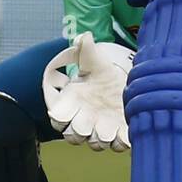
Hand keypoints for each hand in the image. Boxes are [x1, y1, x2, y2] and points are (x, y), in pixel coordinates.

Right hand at [42, 33, 134, 151]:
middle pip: (74, 136)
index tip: (65, 111)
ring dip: (100, 137)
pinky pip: (116, 146)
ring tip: (108, 126)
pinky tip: (124, 132)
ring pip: (94, 143)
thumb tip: (83, 36)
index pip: (57, 119)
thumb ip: (85, 48)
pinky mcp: (118, 134)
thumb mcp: (94, 59)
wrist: (120, 82)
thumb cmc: (101, 73)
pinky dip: (120, 142)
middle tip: (90, 120)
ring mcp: (100, 129)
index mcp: (71, 104)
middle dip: (80, 130)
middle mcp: (83, 120)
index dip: (59, 119)